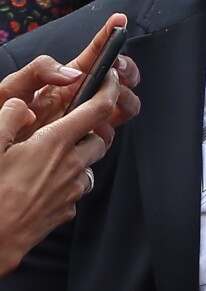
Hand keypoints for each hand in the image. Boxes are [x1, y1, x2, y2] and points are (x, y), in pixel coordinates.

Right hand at [0, 14, 139, 275]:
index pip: (98, 108)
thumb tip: (24, 106)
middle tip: (75, 121)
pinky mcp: (64, 213)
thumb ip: (10, 116)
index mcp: (55, 143)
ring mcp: (71, 192)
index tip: (111, 77)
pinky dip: (70, 181)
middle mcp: (71, 166)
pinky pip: (77, 190)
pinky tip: (46, 182)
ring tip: (56, 154)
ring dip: (82, 155)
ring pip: (90, 165)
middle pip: (100, 137)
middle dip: (94, 126)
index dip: (110, 88)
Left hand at [1, 13, 139, 146]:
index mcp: (70, 77)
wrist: (2, 153)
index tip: (119, 21)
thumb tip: (73, 75)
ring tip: (108, 100)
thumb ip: (41, 69)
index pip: (97, 51)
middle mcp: (85, 95)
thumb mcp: (15, 85)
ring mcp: (88, 118)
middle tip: (116, 71)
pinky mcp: (85, 141)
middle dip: (127, 70)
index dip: (110, 34)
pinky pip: (109, 134)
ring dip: (125, 98)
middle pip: (123, 77)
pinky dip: (110, 127)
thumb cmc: (3, 114)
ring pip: (124, 104)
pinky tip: (96, 127)